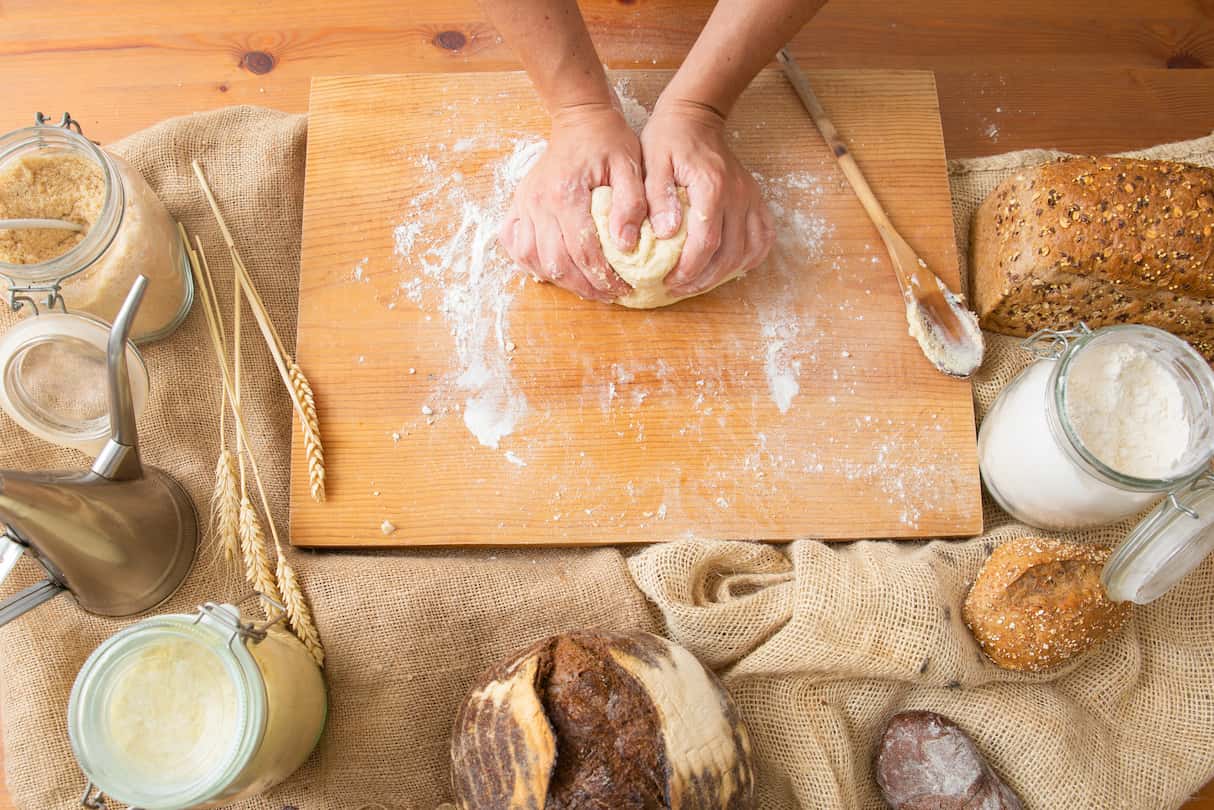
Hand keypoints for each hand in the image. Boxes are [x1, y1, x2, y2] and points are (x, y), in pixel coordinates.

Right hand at [499, 105, 646, 301]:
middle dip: (584, 287)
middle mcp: (540, 203)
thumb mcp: (630, 165)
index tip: (623, 288)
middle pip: (557, 262)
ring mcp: (525, 204)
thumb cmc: (607, 140)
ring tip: (584, 287)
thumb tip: (625, 244)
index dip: (604, 277)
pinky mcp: (519, 204)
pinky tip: (551, 269)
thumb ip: (630, 204)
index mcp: (567, 194)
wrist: (579, 117)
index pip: (584, 251)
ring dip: (558, 280)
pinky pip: (513, 243)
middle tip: (608, 294)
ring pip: (532, 259)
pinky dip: (529, 262)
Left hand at [640, 99, 774, 297]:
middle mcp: (737, 195)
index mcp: (712, 187)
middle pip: (730, 254)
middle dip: (703, 279)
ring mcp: (750, 198)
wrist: (696, 117)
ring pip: (749, 251)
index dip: (688, 269)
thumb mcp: (652, 162)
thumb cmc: (669, 139)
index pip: (706, 242)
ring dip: (725, 274)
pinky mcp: (754, 200)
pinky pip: (763, 237)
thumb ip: (657, 197)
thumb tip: (666, 232)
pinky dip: (750, 258)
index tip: (668, 281)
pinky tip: (729, 266)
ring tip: (698, 282)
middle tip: (678, 288)